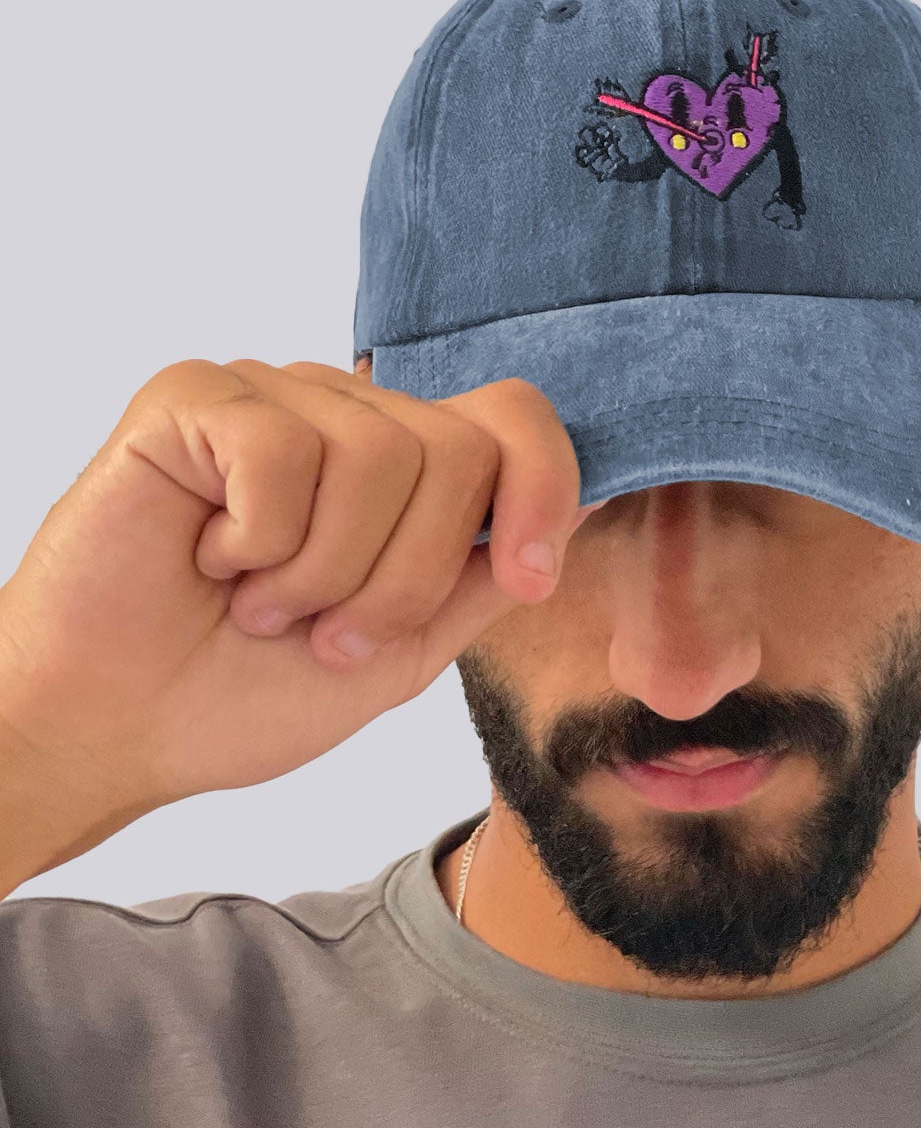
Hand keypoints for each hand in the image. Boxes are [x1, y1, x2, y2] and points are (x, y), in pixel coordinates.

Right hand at [0, 358, 599, 817]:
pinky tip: (209, 557)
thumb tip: (596, 501)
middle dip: (404, 577)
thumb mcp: (405, 650)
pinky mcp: (194, 397)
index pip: (516, 420)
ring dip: (322, 573)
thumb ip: (486, 574)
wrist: (117, 730)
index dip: (545, 492)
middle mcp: (345, 415)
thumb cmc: (243, 692)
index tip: (526, 579)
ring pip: (378, 455)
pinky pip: (282, 453)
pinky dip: (255, 540)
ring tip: (260, 603)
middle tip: (324, 633)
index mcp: (405, 469)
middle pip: (459, 449)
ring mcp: (271, 397)